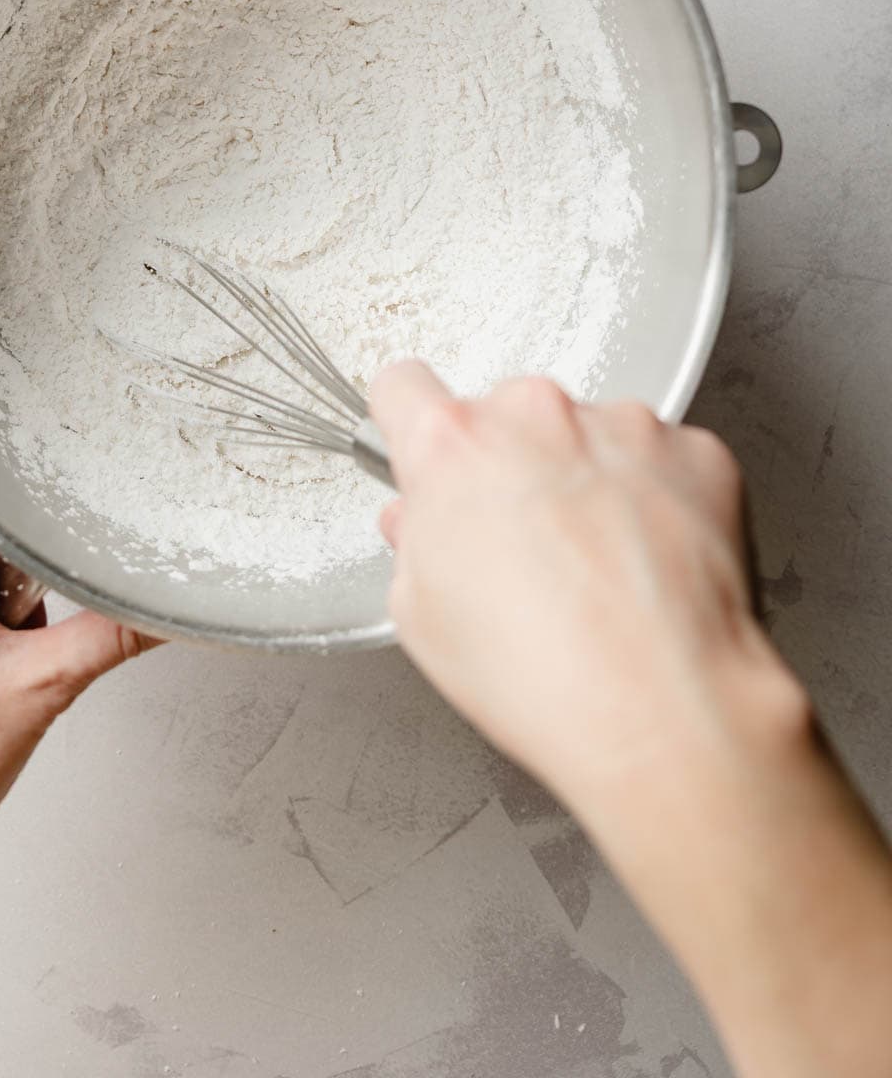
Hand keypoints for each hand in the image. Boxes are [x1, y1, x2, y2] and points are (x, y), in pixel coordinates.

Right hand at [369, 364, 781, 812]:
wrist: (662, 711)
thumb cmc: (542, 675)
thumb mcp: (421, 618)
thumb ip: (413, 542)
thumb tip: (424, 524)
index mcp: (453, 445)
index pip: (405, 389)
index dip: (410, 425)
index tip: (424, 448)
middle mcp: (537, 416)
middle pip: (507, 416)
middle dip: (510, 467)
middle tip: (526, 545)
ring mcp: (622, 427)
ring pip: (588, 435)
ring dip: (587, 479)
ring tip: (600, 567)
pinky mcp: (695, 451)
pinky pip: (662, 458)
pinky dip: (656, 497)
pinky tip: (651, 564)